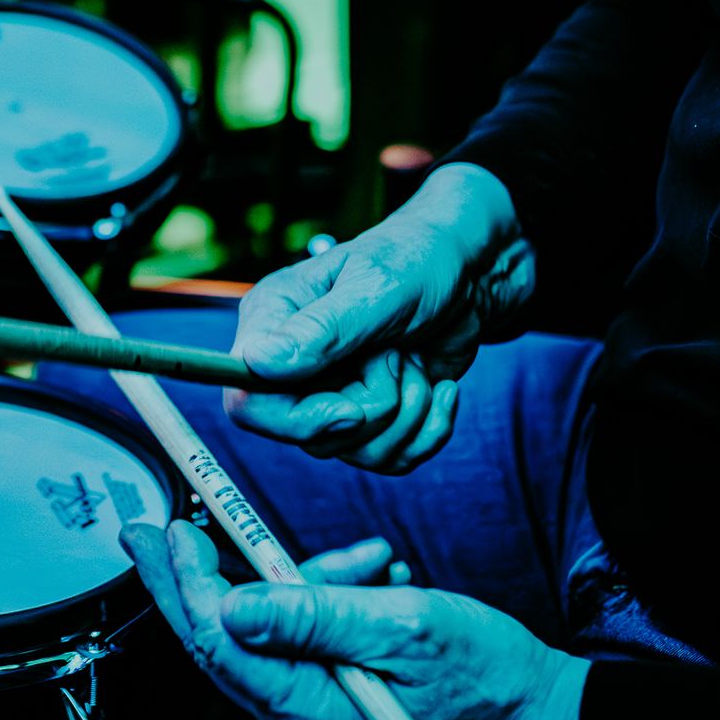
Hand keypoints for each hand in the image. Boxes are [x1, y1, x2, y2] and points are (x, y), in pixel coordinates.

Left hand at [122, 521, 586, 719]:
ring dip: (303, 579)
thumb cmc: (490, 677)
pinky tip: (376, 576)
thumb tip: (236, 604)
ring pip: (268, 631)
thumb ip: (317, 616)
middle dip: (188, 580)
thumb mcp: (406, 628)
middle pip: (221, 642)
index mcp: (314, 711)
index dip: (187, 583)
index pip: (221, 643)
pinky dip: (331, 596)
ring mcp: (318, 714)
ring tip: (370, 561)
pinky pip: (304, 637)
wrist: (547, 715)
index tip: (171, 530)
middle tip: (152, 529)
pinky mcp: (334, 698)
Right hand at [225, 163, 535, 472]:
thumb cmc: (418, 261)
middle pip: (306, 436)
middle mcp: (292, 365)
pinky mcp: (369, 416)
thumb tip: (257, 363)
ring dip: (406, 415)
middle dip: (371, 408)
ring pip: (353, 451)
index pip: (247, 401)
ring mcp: (330, 393)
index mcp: (272, 323)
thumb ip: (320, 331)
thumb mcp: (375, 290)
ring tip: (416, 363)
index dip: (295, 420)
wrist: (473, 274)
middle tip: (397, 358)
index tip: (351, 408)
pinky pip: (389, 458)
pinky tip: (439, 388)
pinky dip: (427, 430)